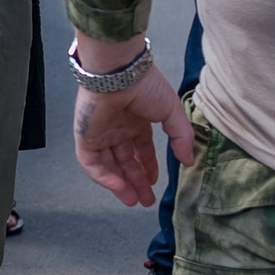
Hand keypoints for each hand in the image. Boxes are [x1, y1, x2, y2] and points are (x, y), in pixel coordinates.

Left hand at [72, 57, 194, 207]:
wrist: (120, 73)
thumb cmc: (146, 86)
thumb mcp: (172, 113)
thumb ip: (181, 137)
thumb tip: (189, 160)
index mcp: (135, 119)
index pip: (140, 148)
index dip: (148, 166)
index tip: (155, 182)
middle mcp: (117, 127)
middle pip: (125, 160)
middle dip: (136, 181)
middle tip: (146, 200)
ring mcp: (100, 132)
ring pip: (108, 165)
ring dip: (120, 184)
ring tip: (134, 201)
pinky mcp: (85, 136)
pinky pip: (91, 162)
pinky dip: (103, 177)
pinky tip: (120, 187)